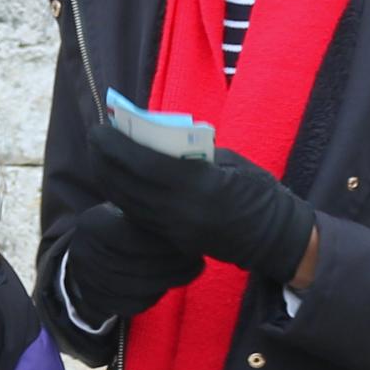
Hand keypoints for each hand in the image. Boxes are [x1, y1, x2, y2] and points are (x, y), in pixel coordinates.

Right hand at [58, 202, 200, 325]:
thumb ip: (152, 219)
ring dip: (171, 280)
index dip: (166, 246)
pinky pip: (133, 304)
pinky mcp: (96, 300)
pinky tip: (169, 283)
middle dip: (175, 265)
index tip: (191, 244)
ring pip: (139, 288)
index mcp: (93, 224)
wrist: (90, 247)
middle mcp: (84, 253)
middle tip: (199, 261)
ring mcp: (87, 280)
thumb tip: (189, 225)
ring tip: (192, 270)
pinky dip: (156, 295)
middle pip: (140, 267)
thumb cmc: (122, 222)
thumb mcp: (131, 211)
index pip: (135, 240)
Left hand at [98, 125, 317, 286]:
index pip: (143, 165)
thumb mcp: (229, 161)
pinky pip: (137, 215)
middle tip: (95, 136)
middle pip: (127, 185)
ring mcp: (174, 231)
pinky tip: (118, 179)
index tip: (99, 128)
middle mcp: (180, 212)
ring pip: (126, 203)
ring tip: (102, 155)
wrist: (274, 238)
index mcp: (200, 186)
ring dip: (108, 177)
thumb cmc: (259, 191)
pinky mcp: (172, 241)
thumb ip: (191, 153)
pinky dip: (122, 195)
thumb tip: (155, 139)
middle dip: (104, 159)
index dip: (116, 146)